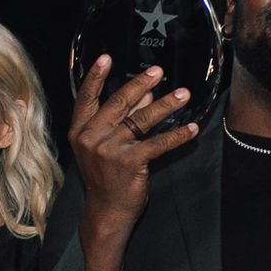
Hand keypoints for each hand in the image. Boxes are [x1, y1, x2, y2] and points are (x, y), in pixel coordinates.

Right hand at [68, 56, 197, 270]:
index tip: (105, 58)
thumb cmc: (105, 177)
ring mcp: (109, 150)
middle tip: (158, 71)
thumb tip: (144, 93)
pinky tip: (191, 129)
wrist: (106, 212)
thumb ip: (120, 119)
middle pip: (118, 103)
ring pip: (141, 120)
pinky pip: (158, 143)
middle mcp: (90, 137)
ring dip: (166, 105)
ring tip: (183, 94)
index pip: (86, 98)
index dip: (96, 77)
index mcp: (80, 131)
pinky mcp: (129, 162)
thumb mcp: (104, 146)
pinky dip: (177, 135)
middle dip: (140, 84)